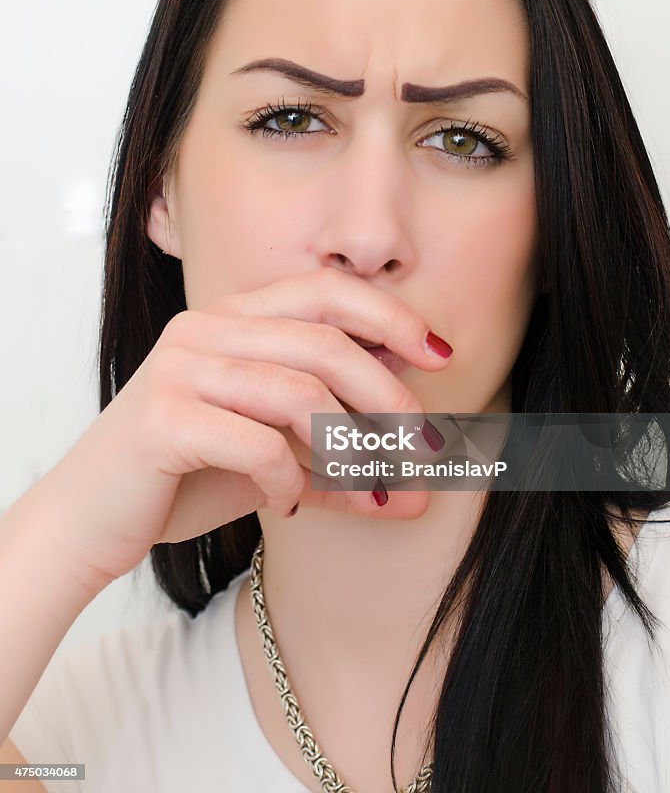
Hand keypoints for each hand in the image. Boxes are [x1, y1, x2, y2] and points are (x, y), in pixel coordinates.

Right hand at [31, 267, 452, 591]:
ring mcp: (179, 368)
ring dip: (350, 446)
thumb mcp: (273, 457)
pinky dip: (290, 479)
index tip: (439, 354)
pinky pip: (256, 442)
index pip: (325, 291)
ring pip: (297, 389)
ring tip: (371, 489)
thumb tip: (418, 483)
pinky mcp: (161, 418)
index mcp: (232, 319)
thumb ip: (336, 453)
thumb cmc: (186, 476)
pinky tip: (287, 506)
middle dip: (387, 394)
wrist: (89, 519)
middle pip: (324, 341)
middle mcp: (206, 329)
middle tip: (423, 445)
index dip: (389, 315)